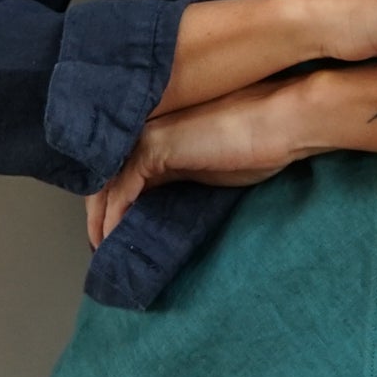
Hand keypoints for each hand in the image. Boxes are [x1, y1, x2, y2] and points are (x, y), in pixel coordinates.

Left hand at [87, 75, 314, 246]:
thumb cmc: (256, 147)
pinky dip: (114, 218)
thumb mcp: (208, 172)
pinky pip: (121, 190)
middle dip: (98, 217)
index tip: (113, 237)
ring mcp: (146, 137)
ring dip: (101, 223)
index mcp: (157, 138)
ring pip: (106, 186)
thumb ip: (178, 182)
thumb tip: (159, 210)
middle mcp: (144, 133)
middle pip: (104, 180)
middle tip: (102, 252)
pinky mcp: (153, 149)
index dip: (110, 206)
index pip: (118, 175)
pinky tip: (114, 238)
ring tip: (106, 253)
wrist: (278, 123)